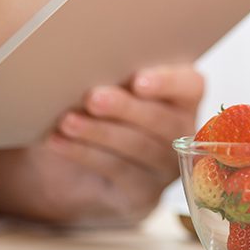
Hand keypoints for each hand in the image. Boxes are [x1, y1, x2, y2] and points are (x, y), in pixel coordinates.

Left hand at [0, 65, 204, 225]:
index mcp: (181, 97)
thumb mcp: (105, 86)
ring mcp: (164, 168)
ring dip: (100, 132)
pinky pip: (118, 172)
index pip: (191, 86)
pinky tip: (58, 141)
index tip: (138, 80)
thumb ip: (111, 73)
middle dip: (126, 109)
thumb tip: (90, 55)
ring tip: (67, 120)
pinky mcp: (141, 194)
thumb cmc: (94, 110)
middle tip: (93, 97)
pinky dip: (84, 154)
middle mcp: (182, 133)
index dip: (169, 82)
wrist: (72, 165)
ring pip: (139, 148)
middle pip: (164, 121)